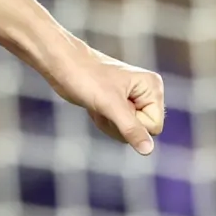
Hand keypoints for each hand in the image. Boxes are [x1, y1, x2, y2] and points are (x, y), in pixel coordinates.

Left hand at [46, 38, 166, 154]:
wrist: (61, 64)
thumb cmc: (85, 77)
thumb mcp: (109, 105)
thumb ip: (131, 128)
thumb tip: (148, 150)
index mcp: (152, 88)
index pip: (153, 127)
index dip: (132, 125)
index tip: (114, 107)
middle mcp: (146, 93)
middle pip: (142, 132)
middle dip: (118, 125)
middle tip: (104, 105)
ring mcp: (133, 99)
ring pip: (129, 132)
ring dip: (109, 124)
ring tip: (98, 104)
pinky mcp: (119, 105)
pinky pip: (118, 127)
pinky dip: (104, 121)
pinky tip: (95, 107)